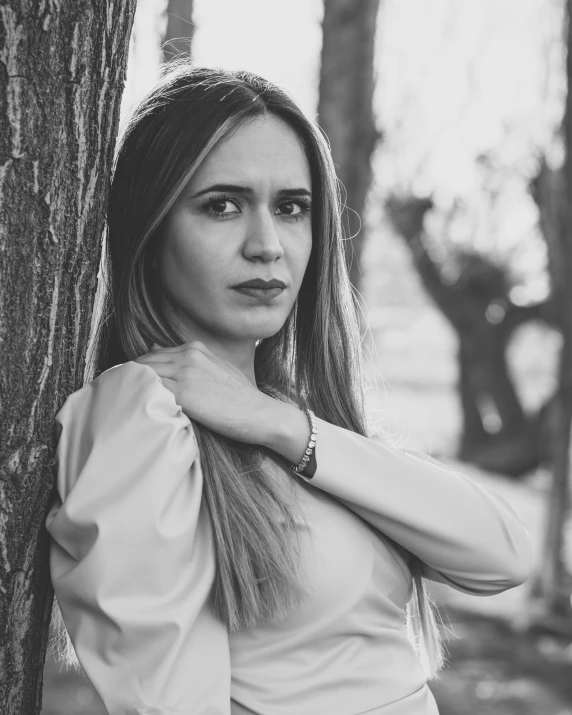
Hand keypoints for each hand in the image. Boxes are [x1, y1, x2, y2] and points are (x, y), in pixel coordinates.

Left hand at [134, 341, 273, 444]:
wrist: (259, 413)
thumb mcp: (216, 368)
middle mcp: (188, 356)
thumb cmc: (241, 397)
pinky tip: (135, 408)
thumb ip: (188, 359)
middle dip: (130, 376)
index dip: (141, 369)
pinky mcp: (183, 393)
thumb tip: (153, 346)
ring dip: (131, 386)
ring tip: (123, 402)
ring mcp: (185, 373)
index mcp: (196, 348)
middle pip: (145, 362)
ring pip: (144, 374)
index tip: (133, 383)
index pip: (154, 355)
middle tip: (121, 393)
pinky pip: (151, 390)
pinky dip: (140, 396)